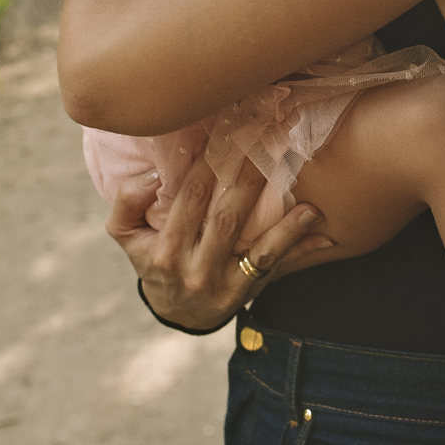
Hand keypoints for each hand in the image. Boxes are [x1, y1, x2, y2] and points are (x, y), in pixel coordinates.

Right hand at [106, 151, 332, 330]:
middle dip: (248, 179)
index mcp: (165, 251)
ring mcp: (222, 284)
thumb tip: (153, 175)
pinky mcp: (244, 292)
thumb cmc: (152, 258)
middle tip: (267, 144)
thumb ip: (127, 202)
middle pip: (226, 218)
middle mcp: (194, 269)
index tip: (225, 133)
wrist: (175, 311)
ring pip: (258, 249)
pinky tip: (318, 225)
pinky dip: (298, 247)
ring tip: (303, 192)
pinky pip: (274, 267)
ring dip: (285, 222)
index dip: (207, 164)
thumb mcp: (126, 234)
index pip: (190, 198)